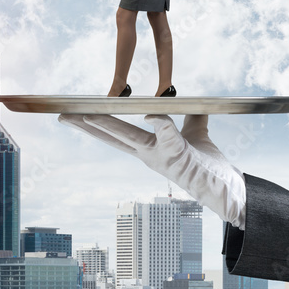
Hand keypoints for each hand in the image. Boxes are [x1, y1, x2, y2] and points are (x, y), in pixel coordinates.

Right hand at [58, 113, 246, 228]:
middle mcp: (148, 153)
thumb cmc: (207, 163)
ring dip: (109, 126)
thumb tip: (190, 100)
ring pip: (130, 138)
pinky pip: (169, 136)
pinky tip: (150, 116)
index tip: (76, 113)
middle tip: (63, 116)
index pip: (115, 132)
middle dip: (86, 126)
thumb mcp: (196, 134)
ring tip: (87, 116)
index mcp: (147, 147)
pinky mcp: (179, 156)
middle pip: (112, 136)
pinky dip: (160, 125)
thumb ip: (189, 117)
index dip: (95, 122)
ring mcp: (161, 156)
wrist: (225, 188)